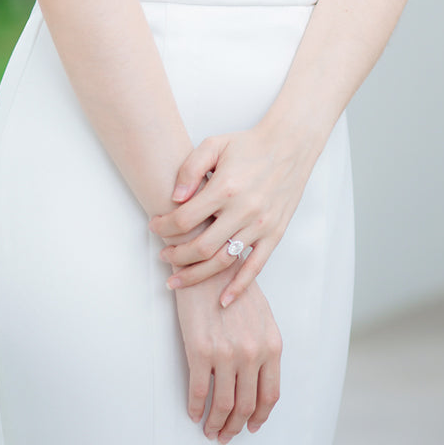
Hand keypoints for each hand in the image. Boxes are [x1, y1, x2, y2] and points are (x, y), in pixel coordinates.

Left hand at [150, 124, 320, 306]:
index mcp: (225, 188)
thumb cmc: (248, 145)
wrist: (289, 146)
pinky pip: (255, 267)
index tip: (154, 226)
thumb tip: (175, 198)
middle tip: (163, 256)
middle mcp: (243, 210)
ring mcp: (260, 225)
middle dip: (176, 256)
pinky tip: (223, 300)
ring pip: (224, 261)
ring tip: (177, 281)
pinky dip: (238, 287)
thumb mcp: (214, 145)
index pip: (185, 219)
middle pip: (201, 247)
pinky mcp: (274, 234)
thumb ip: (191, 169)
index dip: (164, 227)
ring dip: (197, 276)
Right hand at [173, 262, 281, 442]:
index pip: (270, 395)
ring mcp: (226, 353)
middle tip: (225, 435)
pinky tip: (193, 412)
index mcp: (271, 345)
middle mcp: (252, 353)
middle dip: (235, 427)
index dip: (259, 417)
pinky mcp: (199, 350)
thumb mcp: (262, 315)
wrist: (206, 261)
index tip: (250, 426)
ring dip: (215, 424)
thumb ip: (264, 346)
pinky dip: (195, 408)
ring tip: (209, 429)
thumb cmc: (232, 285)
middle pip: (245, 406)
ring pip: (223, 405)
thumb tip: (258, 381)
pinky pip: (198, 392)